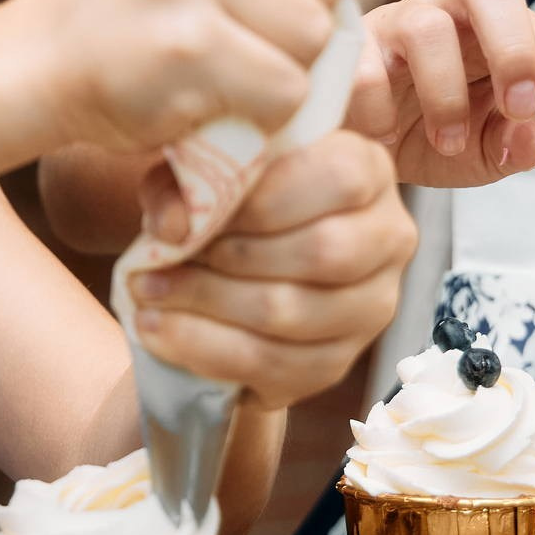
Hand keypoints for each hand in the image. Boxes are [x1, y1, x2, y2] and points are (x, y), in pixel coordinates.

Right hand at [18, 0, 359, 151]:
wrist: (39, 60)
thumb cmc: (138, 2)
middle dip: (301, 23)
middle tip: (237, 40)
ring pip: (314, 35)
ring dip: (283, 70)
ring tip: (223, 69)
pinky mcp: (189, 48)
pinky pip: (287, 89)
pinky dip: (263, 113)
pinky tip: (214, 101)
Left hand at [127, 129, 414, 409]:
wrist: (233, 267)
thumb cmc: (228, 202)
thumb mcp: (202, 170)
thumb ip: (184, 181)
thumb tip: (174, 226)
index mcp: (367, 169)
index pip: (338, 179)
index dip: (264, 200)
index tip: (198, 213)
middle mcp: (388, 237)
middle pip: (323, 252)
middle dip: (229, 260)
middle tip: (156, 262)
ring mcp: (371, 306)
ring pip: (295, 313)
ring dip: (208, 307)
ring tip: (147, 295)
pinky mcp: (339, 361)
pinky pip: (277, 365)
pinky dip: (208, 350)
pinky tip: (159, 332)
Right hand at [346, 0, 534, 185]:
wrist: (352, 152)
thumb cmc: (423, 138)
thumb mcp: (482, 153)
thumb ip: (517, 146)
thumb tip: (528, 136)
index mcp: (489, 29)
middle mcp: (445, 11)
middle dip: (513, 49)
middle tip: (519, 108)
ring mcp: (393, 22)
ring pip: (427, 26)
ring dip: (446, 95)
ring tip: (448, 142)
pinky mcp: (347, 48)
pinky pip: (365, 65)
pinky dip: (381, 108)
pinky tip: (384, 137)